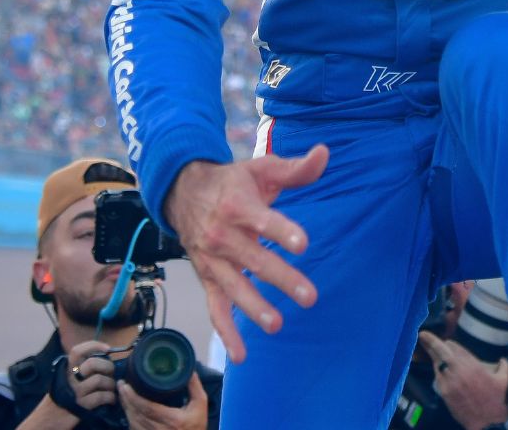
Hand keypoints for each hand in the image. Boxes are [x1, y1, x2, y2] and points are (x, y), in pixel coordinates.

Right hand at [63, 339, 119, 412]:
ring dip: (111, 384)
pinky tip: (111, 399)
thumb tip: (104, 356)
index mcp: (66, 369)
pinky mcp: (81, 405)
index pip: (77, 351)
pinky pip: (102, 396)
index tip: (108, 348)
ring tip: (111, 389)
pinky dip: (110, 397)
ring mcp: (75, 392)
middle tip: (111, 374)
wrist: (50, 419)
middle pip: (93, 363)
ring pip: (100, 379)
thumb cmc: (64, 397)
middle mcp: (69, 378)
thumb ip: (79, 367)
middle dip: (108, 367)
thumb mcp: (67, 379)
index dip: (94, 345)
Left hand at [119, 371, 206, 429]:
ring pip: (132, 422)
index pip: (147, 408)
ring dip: (126, 408)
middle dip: (126, 399)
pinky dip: (129, 418)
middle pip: (136, 414)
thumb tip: (188, 370)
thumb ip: (195, 387)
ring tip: (122, 394)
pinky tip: (128, 408)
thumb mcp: (200, 406)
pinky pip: (134, 429)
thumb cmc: (196, 426)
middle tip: (121, 385)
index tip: (126, 386)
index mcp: (172, 420)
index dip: (134, 397)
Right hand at [163, 146, 327, 362]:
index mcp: (238, 205)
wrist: (182, 191)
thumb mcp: (261, 169)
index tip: (302, 244)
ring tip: (277, 324)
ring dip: (254, 307)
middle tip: (310, 297)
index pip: (262, 220)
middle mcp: (222, 234)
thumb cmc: (232, 182)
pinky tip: (242, 355)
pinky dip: (225, 332)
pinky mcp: (208, 278)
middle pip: (254, 259)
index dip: (281, 231)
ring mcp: (213, 260)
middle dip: (281, 278)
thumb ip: (295, 168)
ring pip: (234, 287)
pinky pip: (215, 308)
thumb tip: (325, 153)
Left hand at [419, 334, 507, 429]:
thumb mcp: (504, 379)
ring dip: (435, 358)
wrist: (489, 419)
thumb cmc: (497, 399)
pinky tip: (438, 370)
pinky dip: (438, 372)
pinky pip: (437, 378)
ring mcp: (450, 382)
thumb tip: (502, 360)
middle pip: (441, 352)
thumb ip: (503, 366)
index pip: (455, 347)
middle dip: (431, 342)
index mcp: (472, 365)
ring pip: (437, 365)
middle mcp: (459, 371)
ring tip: (430, 352)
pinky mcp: (444, 393)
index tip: (447, 341)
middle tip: (423, 335)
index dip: (449, 344)